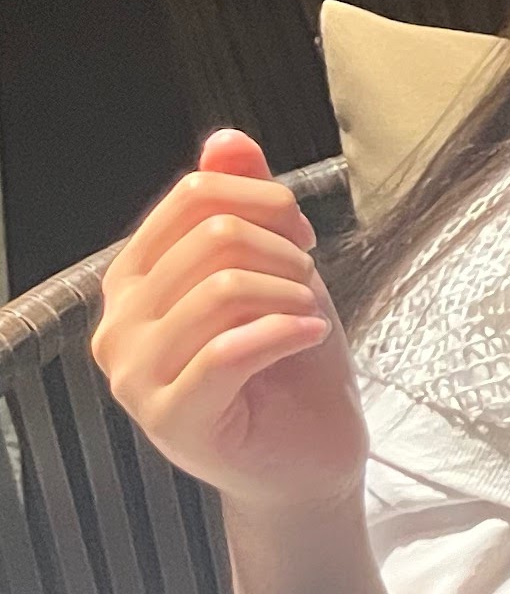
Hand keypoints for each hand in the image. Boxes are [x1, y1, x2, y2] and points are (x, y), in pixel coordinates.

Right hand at [92, 131, 365, 515]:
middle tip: (306, 286)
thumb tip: (225, 139)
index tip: (301, 236)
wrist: (307, 453)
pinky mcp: (169, 418)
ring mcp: (135, 375)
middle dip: (285, 252)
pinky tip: (307, 336)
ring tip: (303, 317)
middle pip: (213, 236)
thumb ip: (245, 204)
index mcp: (135, 279)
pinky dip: (285, 332)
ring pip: (223, 288)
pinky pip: (229, 350)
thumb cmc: (289, 362)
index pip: (192, 195)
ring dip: (290, 295)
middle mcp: (119, 324)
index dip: (267, 202)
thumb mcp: (276, 268)